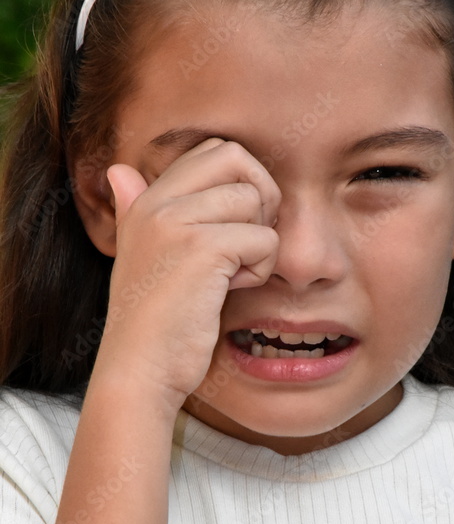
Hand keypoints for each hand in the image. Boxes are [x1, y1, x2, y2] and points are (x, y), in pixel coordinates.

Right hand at [92, 138, 280, 414]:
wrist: (139, 372)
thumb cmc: (151, 324)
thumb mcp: (139, 258)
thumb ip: (134, 210)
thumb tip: (119, 171)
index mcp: (145, 201)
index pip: (214, 151)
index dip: (242, 184)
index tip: (234, 230)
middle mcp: (157, 202)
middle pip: (236, 156)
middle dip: (259, 196)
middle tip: (246, 244)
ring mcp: (177, 221)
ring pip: (255, 200)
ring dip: (258, 243)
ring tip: (229, 277)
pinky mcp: (202, 248)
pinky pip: (264, 239)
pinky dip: (260, 270)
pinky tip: (228, 292)